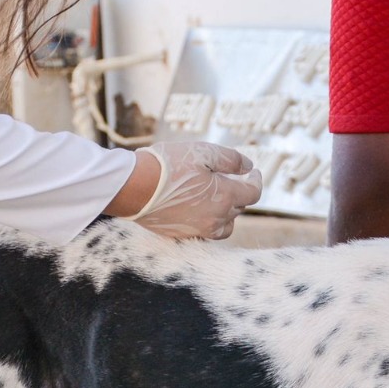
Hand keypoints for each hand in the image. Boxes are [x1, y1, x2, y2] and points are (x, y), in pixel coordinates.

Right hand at [130, 141, 261, 240]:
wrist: (132, 187)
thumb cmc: (168, 165)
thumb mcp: (203, 152)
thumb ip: (231, 159)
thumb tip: (248, 166)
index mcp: (224, 197)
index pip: (253, 193)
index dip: (256, 180)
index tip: (253, 172)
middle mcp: (215, 219)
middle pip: (238, 209)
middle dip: (238, 193)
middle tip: (228, 178)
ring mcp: (198, 230)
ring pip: (224, 226)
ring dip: (226, 213)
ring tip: (216, 198)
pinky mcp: (181, 235)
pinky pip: (204, 232)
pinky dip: (207, 221)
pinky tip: (197, 208)